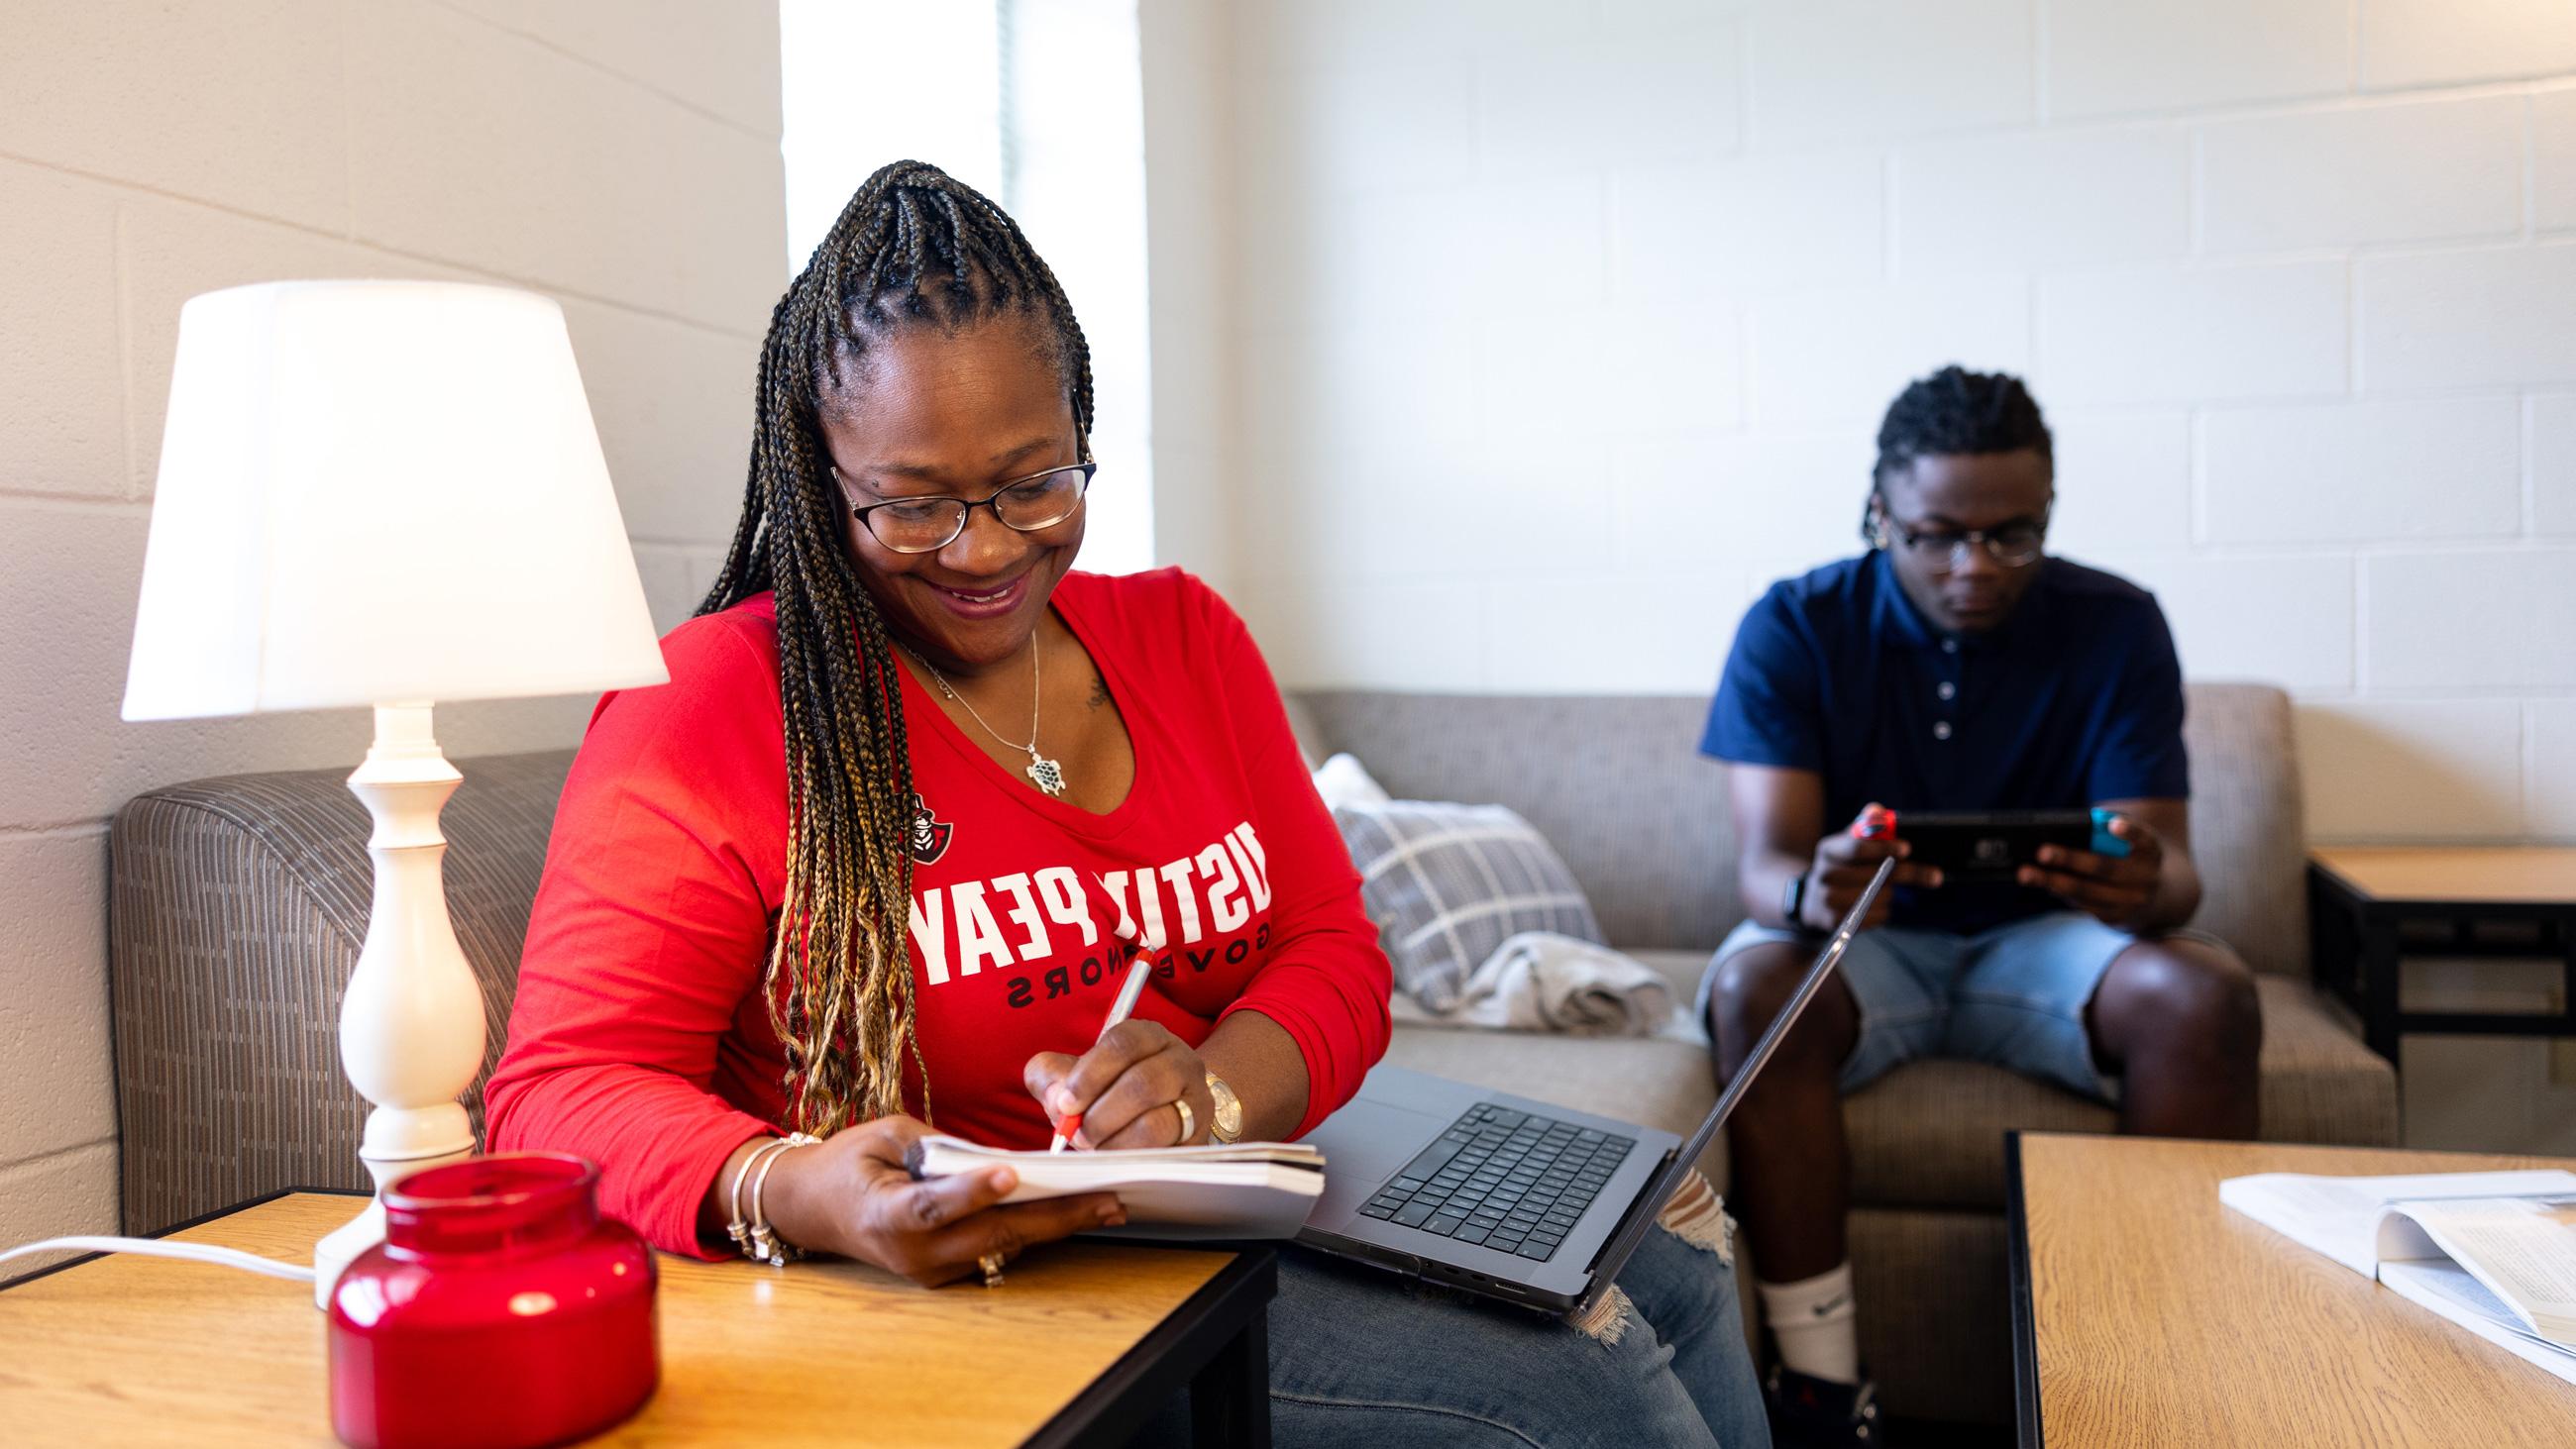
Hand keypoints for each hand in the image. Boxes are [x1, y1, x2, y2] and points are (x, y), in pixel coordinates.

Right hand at [762, 1115, 1123, 1286]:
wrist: (816, 1209)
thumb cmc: (851, 1163)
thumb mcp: (886, 1135)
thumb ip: (938, 1147)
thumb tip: (995, 1157)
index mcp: (885, 1213)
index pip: (933, 1206)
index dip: (973, 1192)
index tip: (1011, 1174)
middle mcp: (911, 1253)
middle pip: (990, 1234)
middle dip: (1053, 1216)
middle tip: (1105, 1198)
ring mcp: (930, 1270)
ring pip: (1003, 1247)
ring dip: (1057, 1226)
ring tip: (1107, 1206)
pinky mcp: (946, 1274)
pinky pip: (997, 1251)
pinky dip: (1035, 1231)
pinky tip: (1075, 1213)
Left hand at [1024, 1020, 1214, 1149]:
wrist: (1162, 1110)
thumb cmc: (1110, 1090)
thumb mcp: (1077, 1075)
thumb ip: (1052, 1075)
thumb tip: (1055, 1095)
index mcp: (1149, 1036)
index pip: (1123, 1044)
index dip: (1090, 1075)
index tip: (1065, 1103)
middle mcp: (1181, 1062)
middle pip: (1143, 1084)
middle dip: (1101, 1115)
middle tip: (1077, 1134)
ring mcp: (1196, 1100)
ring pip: (1158, 1122)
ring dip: (1116, 1140)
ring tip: (1095, 1146)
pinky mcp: (1199, 1137)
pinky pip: (1167, 1152)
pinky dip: (1134, 1158)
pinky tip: (1115, 1156)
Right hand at [1800, 803, 1942, 931]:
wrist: (1811, 901)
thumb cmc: (1840, 866)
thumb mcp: (1846, 843)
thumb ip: (1864, 826)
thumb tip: (1877, 810)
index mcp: (1828, 849)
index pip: (1857, 847)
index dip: (1884, 848)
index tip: (1907, 848)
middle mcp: (1824, 874)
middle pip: (1874, 875)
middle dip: (1907, 874)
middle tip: (1934, 876)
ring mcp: (1827, 900)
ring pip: (1878, 897)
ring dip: (1890, 894)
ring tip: (1886, 890)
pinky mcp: (1835, 923)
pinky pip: (1874, 916)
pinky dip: (1882, 911)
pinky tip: (1876, 906)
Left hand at [2018, 813, 2162, 928]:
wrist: (2158, 897)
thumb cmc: (2130, 858)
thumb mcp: (2129, 844)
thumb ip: (2104, 834)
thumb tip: (2062, 831)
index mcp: (2151, 850)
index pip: (2143, 838)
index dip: (2129, 831)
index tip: (2113, 825)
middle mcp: (2146, 877)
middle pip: (2105, 867)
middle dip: (2070, 859)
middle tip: (2041, 852)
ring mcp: (2133, 901)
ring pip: (2088, 892)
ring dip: (2053, 882)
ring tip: (2026, 873)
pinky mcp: (2117, 918)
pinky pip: (2084, 905)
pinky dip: (2060, 893)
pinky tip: (2041, 883)